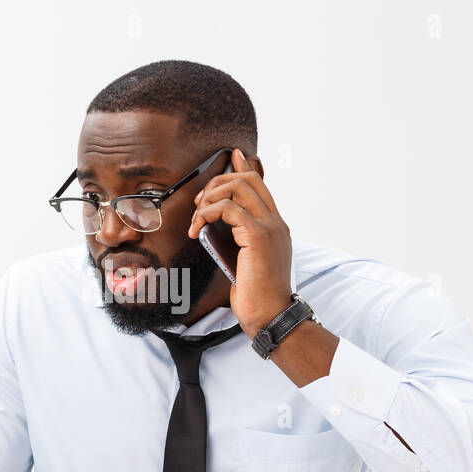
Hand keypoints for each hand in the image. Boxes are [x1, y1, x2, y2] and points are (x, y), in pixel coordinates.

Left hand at [188, 148, 293, 338]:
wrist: (270, 315)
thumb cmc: (255, 295)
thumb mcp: (243, 261)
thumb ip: (236, 240)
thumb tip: (214, 226)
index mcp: (275, 227)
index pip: (260, 186)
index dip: (245, 167)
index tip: (233, 155)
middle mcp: (276, 222)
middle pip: (248, 179)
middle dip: (218, 183)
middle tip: (199, 203)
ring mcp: (270, 227)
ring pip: (238, 188)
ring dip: (209, 199)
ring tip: (196, 220)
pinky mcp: (258, 236)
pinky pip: (228, 208)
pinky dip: (207, 213)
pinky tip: (197, 229)